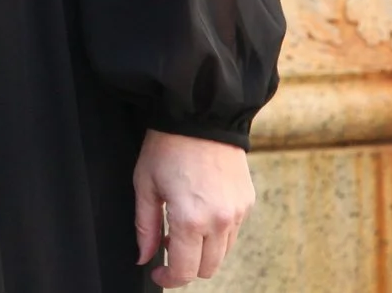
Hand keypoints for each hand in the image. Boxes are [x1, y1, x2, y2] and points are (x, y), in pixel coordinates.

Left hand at [133, 130, 253, 284]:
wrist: (199, 115)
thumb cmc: (166, 147)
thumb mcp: (145, 185)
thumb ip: (145, 227)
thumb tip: (143, 258)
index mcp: (190, 220)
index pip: (184, 271)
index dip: (169, 279)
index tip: (158, 274)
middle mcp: (220, 222)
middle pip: (207, 268)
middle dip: (185, 266)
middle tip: (167, 247)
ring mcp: (237, 213)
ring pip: (222, 253)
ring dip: (202, 251)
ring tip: (182, 227)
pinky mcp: (247, 203)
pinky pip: (233, 232)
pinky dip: (217, 234)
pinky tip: (200, 213)